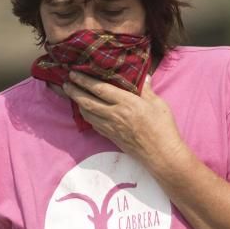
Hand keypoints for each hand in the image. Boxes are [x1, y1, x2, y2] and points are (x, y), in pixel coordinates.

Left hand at [63, 71, 187, 171]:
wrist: (161, 155)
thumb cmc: (163, 128)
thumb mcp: (158, 104)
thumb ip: (147, 90)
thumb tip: (144, 77)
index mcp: (127, 103)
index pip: (100, 89)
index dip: (85, 80)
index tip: (74, 73)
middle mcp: (115, 115)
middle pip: (88, 101)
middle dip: (74, 91)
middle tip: (66, 82)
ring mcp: (111, 128)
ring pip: (88, 114)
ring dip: (78, 103)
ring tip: (73, 94)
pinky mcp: (111, 137)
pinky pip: (94, 124)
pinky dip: (86, 115)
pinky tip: (86, 111)